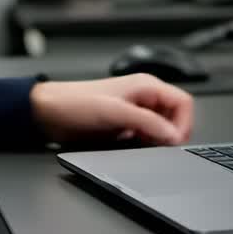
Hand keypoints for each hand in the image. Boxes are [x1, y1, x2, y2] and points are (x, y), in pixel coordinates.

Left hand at [30, 74, 193, 146]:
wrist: (49, 112)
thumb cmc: (75, 102)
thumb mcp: (114, 112)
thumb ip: (146, 122)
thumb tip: (173, 134)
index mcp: (146, 86)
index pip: (183, 102)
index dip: (184, 123)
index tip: (174, 141)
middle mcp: (143, 97)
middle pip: (175, 116)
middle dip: (172, 133)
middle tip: (160, 146)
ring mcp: (134, 112)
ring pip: (162, 128)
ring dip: (159, 140)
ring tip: (145, 145)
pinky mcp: (125, 126)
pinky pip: (147, 136)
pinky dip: (147, 144)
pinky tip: (135, 147)